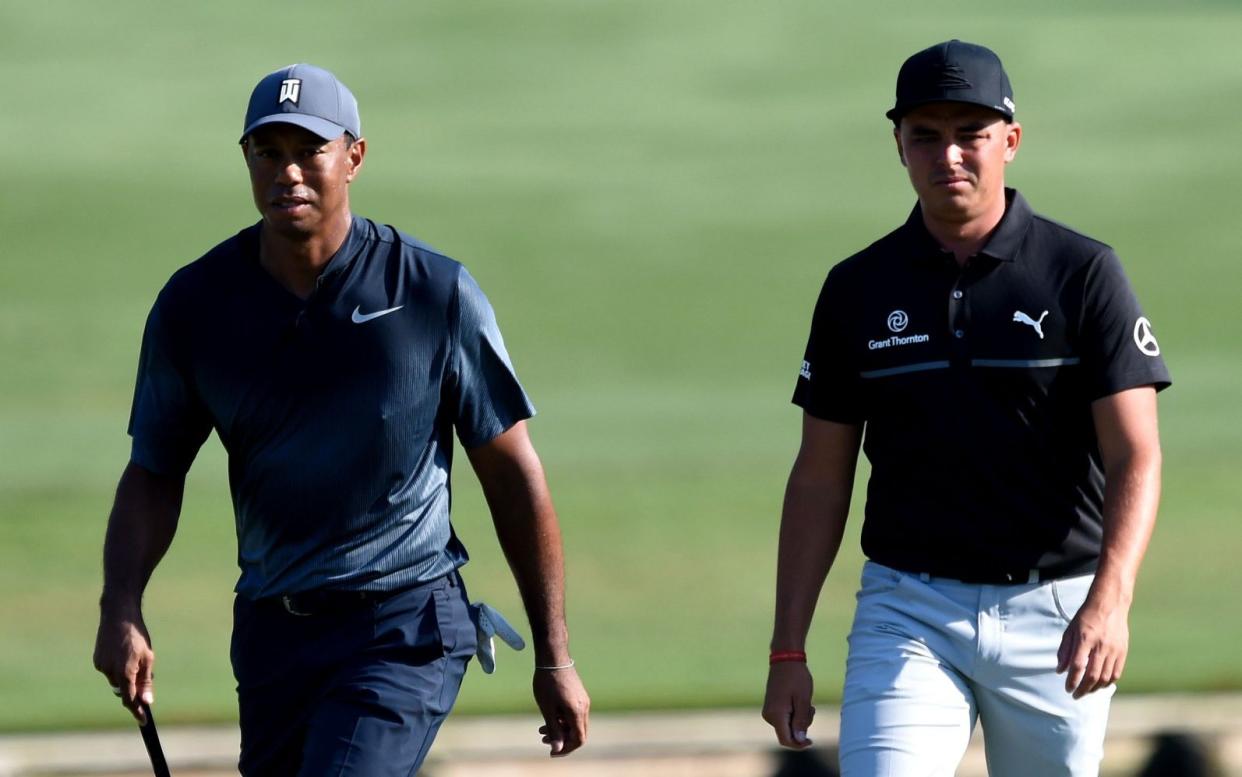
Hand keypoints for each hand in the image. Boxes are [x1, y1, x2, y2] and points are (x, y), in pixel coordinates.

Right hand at [93, 609, 154, 723]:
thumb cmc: (137, 636)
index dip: (137, 711)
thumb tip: (146, 701)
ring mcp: (101, 666)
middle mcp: (110, 672)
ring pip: (116, 679)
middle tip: (144, 675)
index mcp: (125, 672)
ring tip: (134, 656)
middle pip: (124, 690)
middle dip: (133, 688)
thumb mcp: (148, 657)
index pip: (130, 700)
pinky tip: (122, 652)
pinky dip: (117, 667)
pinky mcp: (96, 660)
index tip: (143, 720)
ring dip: (125, 675)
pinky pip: (109, 670)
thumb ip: (146, 680)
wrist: (118, 615)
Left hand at [532, 666, 589, 756]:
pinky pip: (574, 713)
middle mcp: (584, 707)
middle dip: (562, 740)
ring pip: (575, 723)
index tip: (551, 751)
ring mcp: (583, 700)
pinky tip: (549, 717)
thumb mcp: (547, 709)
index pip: (578, 739)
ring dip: (561, 729)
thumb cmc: (547, 682)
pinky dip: (563, 719)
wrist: (553, 657)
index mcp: (577, 712)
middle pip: (578, 733)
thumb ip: (554, 730)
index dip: (566, 749)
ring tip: (542, 730)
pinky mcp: (579, 694)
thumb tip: (557, 749)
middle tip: (544, 740)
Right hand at [762, 661, 814, 748]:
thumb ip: (801, 721)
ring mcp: (769, 711)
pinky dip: (795, 714)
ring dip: (800, 719)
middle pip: (787, 733)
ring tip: (807, 703)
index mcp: (776, 714)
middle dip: (802, 727)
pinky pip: (784, 718)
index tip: (811, 741)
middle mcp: (769, 715)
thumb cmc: (796, 678)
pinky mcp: (771, 707)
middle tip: (811, 709)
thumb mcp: (803, 700)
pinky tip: (800, 701)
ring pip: (787, 726)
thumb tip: (800, 740)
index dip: (799, 745)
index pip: (786, 740)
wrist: (785, 659)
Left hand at [1056, 597, 1129, 698]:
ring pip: (1105, 677)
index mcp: (1085, 639)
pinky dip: (1108, 682)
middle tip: (1075, 695)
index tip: (1067, 688)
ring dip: (1095, 688)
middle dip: (1083, 689)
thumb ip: (1065, 651)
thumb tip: (1060, 670)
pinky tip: (1100, 685)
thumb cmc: (1086, 617)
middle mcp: (1101, 646)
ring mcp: (1114, 649)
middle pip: (1092, 675)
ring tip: (1086, 691)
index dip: (1072, 681)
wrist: (1109, 605)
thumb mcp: (1070, 630)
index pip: (1078, 666)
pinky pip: (1116, 673)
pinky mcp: (1123, 651)